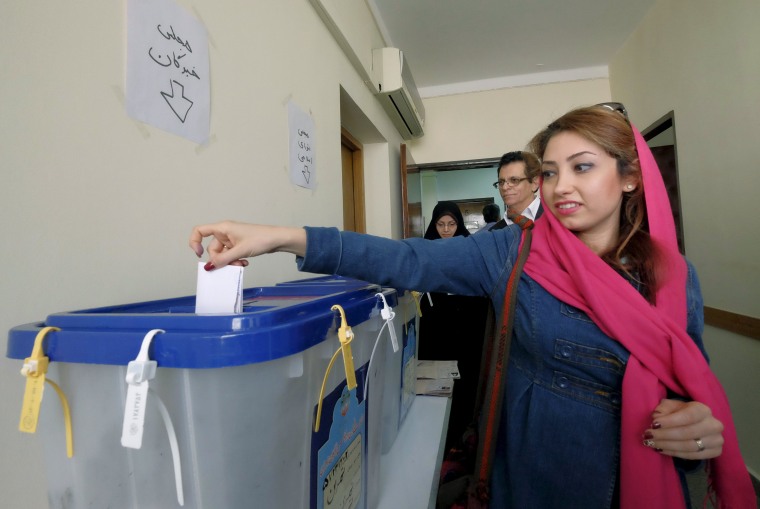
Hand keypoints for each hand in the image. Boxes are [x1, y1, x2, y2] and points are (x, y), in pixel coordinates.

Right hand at [188, 220, 306, 269]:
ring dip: (229, 262)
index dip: (195, 242)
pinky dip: (235, 260)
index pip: (200, 230)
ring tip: (241, 264)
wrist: (277, 239)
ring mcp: (232, 239)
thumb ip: (223, 259)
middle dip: (220, 259)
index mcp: (223, 228)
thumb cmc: (260, 239)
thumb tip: (208, 267)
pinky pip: (230, 255)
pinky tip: (244, 263)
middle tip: (232, 265)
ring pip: (222, 254)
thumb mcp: (240, 251)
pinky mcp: (238, 245)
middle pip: (212, 248)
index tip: (200, 255)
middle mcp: (225, 232)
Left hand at [642, 399, 723, 459]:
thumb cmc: (680, 414)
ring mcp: (717, 440)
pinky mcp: (715, 452)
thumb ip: (663, 409)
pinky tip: (661, 450)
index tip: (654, 424)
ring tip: (651, 443)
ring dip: (667, 445)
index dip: (670, 421)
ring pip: (690, 446)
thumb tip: (657, 418)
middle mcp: (714, 424)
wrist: (696, 424)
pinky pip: (693, 456)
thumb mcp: (671, 406)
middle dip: (665, 435)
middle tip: (648, 436)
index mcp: (703, 409)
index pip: (688, 416)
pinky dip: (675, 453)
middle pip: (688, 433)